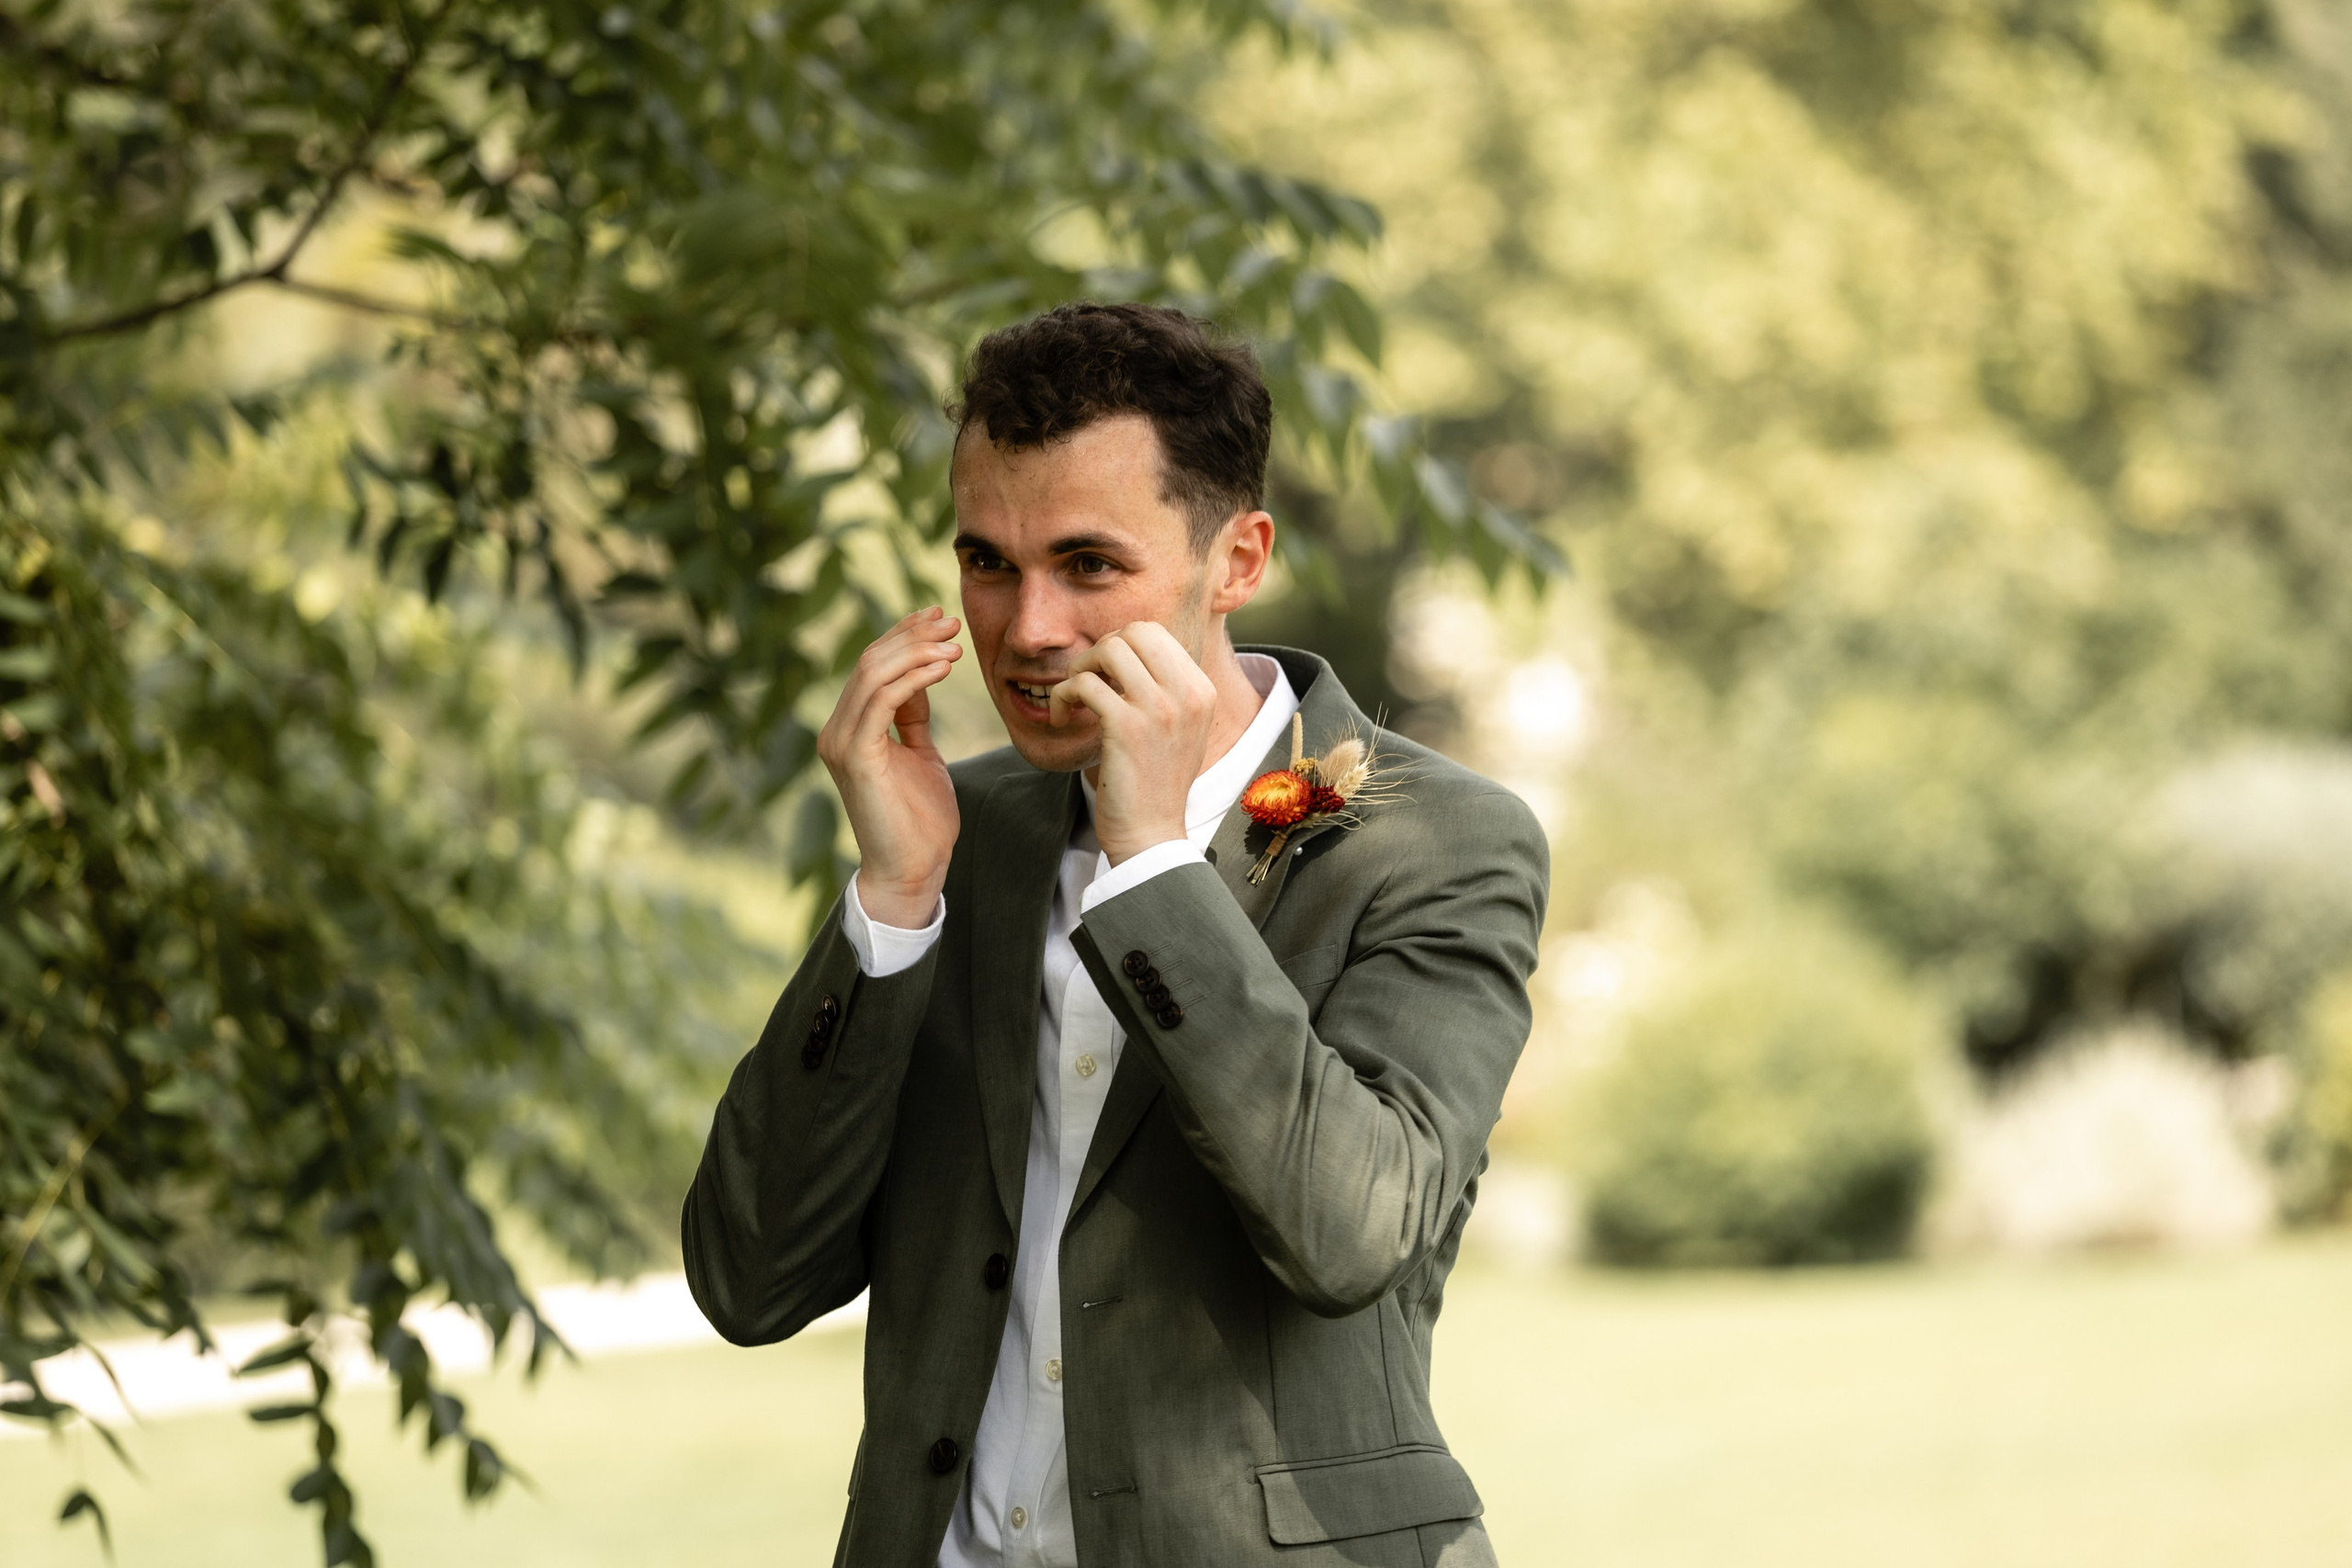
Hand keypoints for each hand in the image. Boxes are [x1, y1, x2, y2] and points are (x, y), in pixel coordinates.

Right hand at [817, 607, 962, 927]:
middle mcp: (836, 730)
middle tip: (950, 619)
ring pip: (873, 674)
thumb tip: (921, 677)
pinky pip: (883, 701)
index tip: (939, 616)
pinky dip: (914, 677)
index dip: (904, 636)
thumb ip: (913, 718)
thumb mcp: (921, 755)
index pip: (871, 666)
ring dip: (917, 650)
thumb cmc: (920, 821)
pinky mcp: (855, 757)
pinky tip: (943, 666)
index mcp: (849, 728)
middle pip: (870, 662)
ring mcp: (841, 742)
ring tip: (954, 641)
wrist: (913, 871)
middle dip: (912, 635)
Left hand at [1050, 622, 1216, 864]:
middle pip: (1134, 631)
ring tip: (1075, 699)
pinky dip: (1063, 696)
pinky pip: (1083, 684)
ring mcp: (1159, 709)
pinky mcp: (1126, 727)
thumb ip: (1166, 688)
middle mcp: (1187, 693)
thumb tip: (1127, 646)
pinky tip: (1063, 718)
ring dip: (1080, 668)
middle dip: (1101, 650)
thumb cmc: (1155, 782)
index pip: (1156, 633)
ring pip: (1108, 649)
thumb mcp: (1179, 728)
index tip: (1106, 677)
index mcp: (1201, 690)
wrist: (1151, 833)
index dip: (1120, 646)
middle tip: (1089, 682)